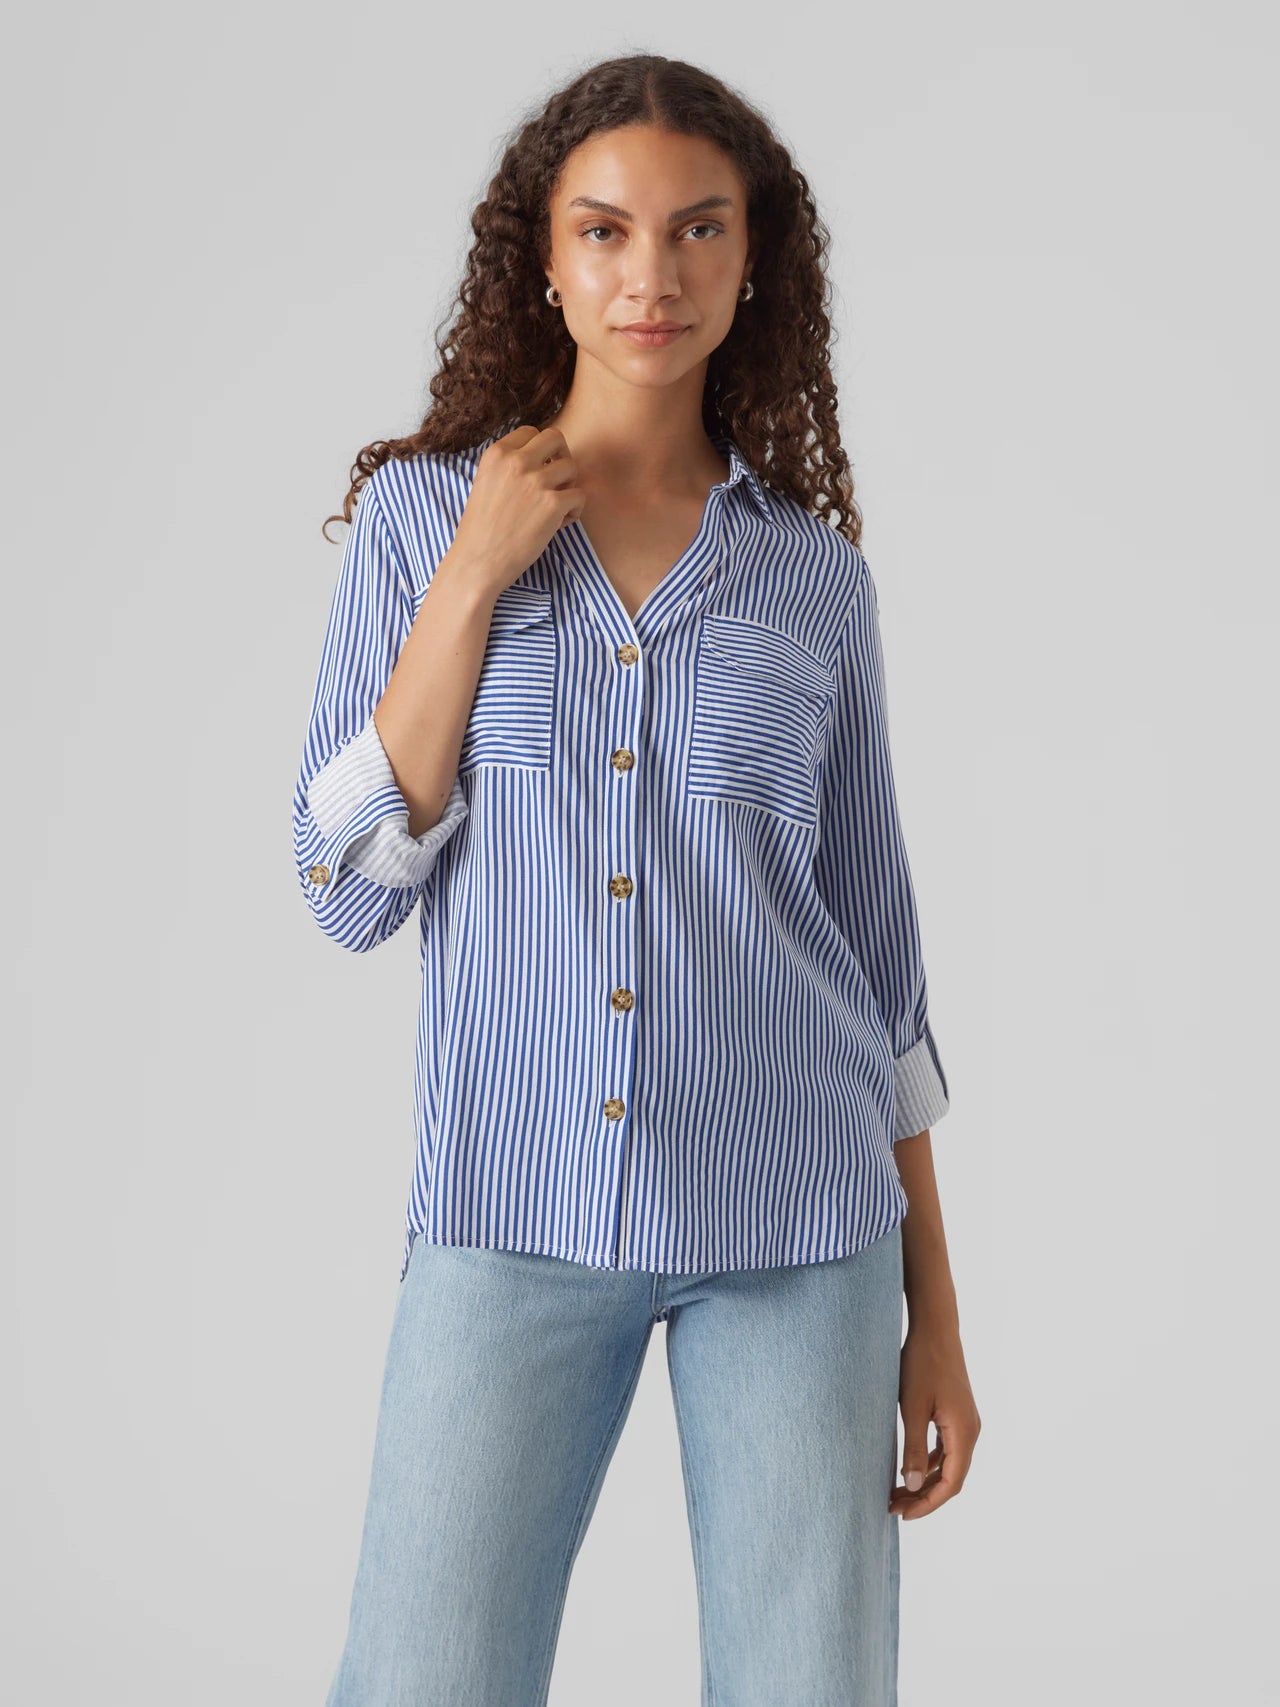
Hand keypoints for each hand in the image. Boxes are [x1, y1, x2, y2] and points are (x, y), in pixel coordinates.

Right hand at [448, 424, 584, 599]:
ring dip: (569, 486)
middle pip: (556, 438)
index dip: (541, 451)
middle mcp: (516, 462)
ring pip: (572, 467)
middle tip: (557, 481)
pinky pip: (579, 496)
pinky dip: (574, 511)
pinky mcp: (552, 504)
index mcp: (497, 453)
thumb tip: (543, 460)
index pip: (531, 432)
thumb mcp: (485, 483)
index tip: (539, 470)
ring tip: (556, 508)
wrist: (477, 561)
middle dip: (561, 457)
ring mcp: (536, 481)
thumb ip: (509, 467)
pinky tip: (558, 524)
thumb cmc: (481, 529)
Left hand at [888, 1319, 980, 1519]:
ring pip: (948, 1464)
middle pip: (951, 1477)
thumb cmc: (921, 1363)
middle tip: (894, 1507)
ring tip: (897, 1492)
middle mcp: (971, 1431)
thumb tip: (912, 1487)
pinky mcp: (957, 1414)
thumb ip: (912, 1448)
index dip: (928, 1504)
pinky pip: (946, 1448)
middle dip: (924, 1496)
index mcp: (964, 1433)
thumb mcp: (912, 1408)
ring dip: (925, 1480)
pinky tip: (908, 1467)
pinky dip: (928, 1462)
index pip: (951, 1484)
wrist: (935, 1328)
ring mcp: (966, 1422)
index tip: (903, 1515)